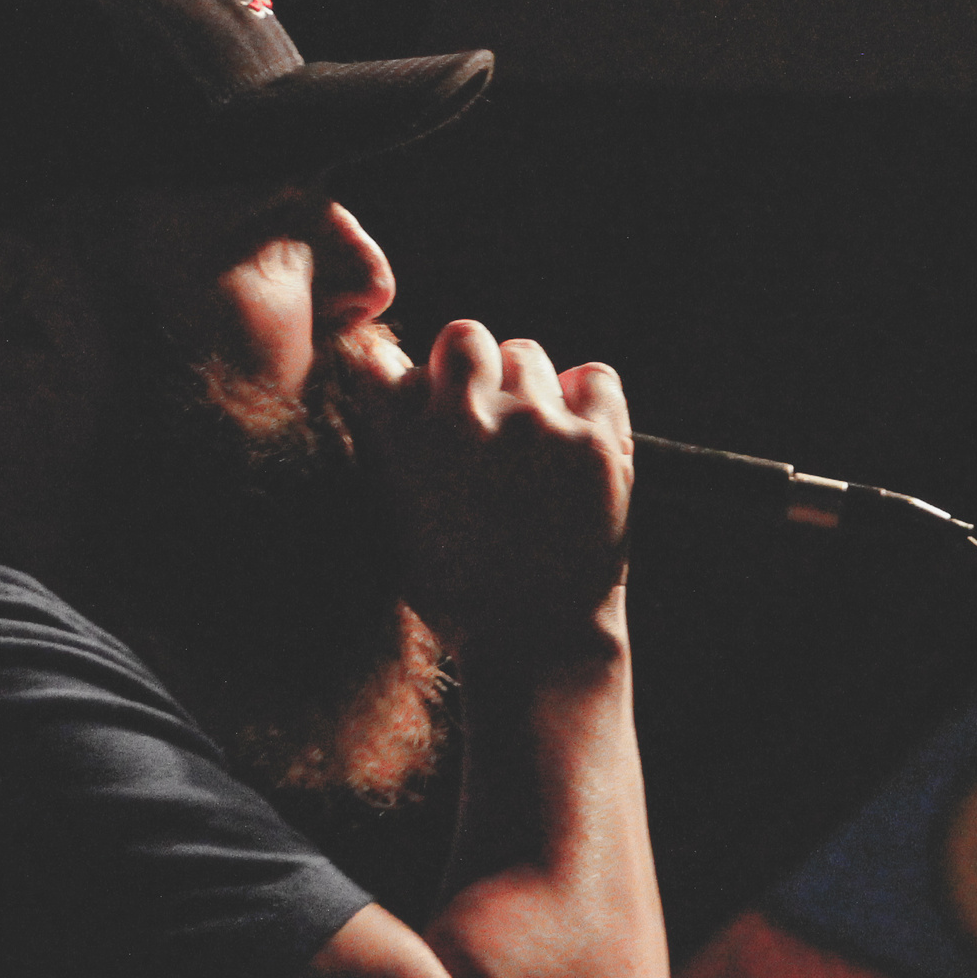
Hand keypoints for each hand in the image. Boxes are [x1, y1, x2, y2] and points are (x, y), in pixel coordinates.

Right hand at [335, 318, 631, 654]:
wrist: (536, 642)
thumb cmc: (458, 592)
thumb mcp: (395, 520)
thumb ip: (389, 447)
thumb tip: (389, 379)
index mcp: (401, 437)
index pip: (379, 357)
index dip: (400, 378)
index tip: (416, 400)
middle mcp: (465, 417)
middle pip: (462, 335)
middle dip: (469, 366)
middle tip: (483, 412)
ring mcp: (535, 423)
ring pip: (526, 353)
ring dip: (527, 387)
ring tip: (532, 441)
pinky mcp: (596, 438)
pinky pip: (595, 376)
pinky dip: (587, 399)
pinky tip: (575, 438)